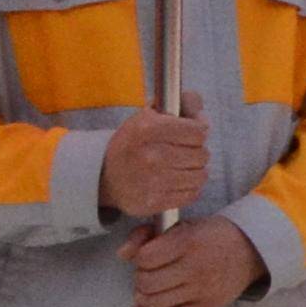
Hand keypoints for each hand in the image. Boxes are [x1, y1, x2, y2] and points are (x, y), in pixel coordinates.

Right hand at [97, 102, 210, 220]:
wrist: (104, 176)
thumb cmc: (133, 143)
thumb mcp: (148, 115)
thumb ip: (180, 104)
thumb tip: (202, 114)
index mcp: (148, 129)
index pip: (198, 132)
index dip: (199, 130)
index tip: (192, 131)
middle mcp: (151, 156)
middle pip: (202, 154)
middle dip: (196, 151)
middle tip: (182, 151)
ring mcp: (152, 182)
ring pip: (200, 175)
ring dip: (195, 170)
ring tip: (181, 166)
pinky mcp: (154, 202)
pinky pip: (192, 194)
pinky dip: (189, 187)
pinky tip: (177, 181)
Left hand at [129, 216, 262, 306]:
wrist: (252, 250)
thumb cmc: (213, 236)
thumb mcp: (183, 226)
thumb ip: (149, 236)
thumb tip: (122, 253)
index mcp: (189, 242)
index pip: (145, 258)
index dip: (139, 258)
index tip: (146, 256)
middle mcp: (196, 267)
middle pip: (146, 282)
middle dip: (141, 277)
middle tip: (149, 272)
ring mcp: (201, 290)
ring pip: (154, 302)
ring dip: (143, 296)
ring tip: (149, 288)